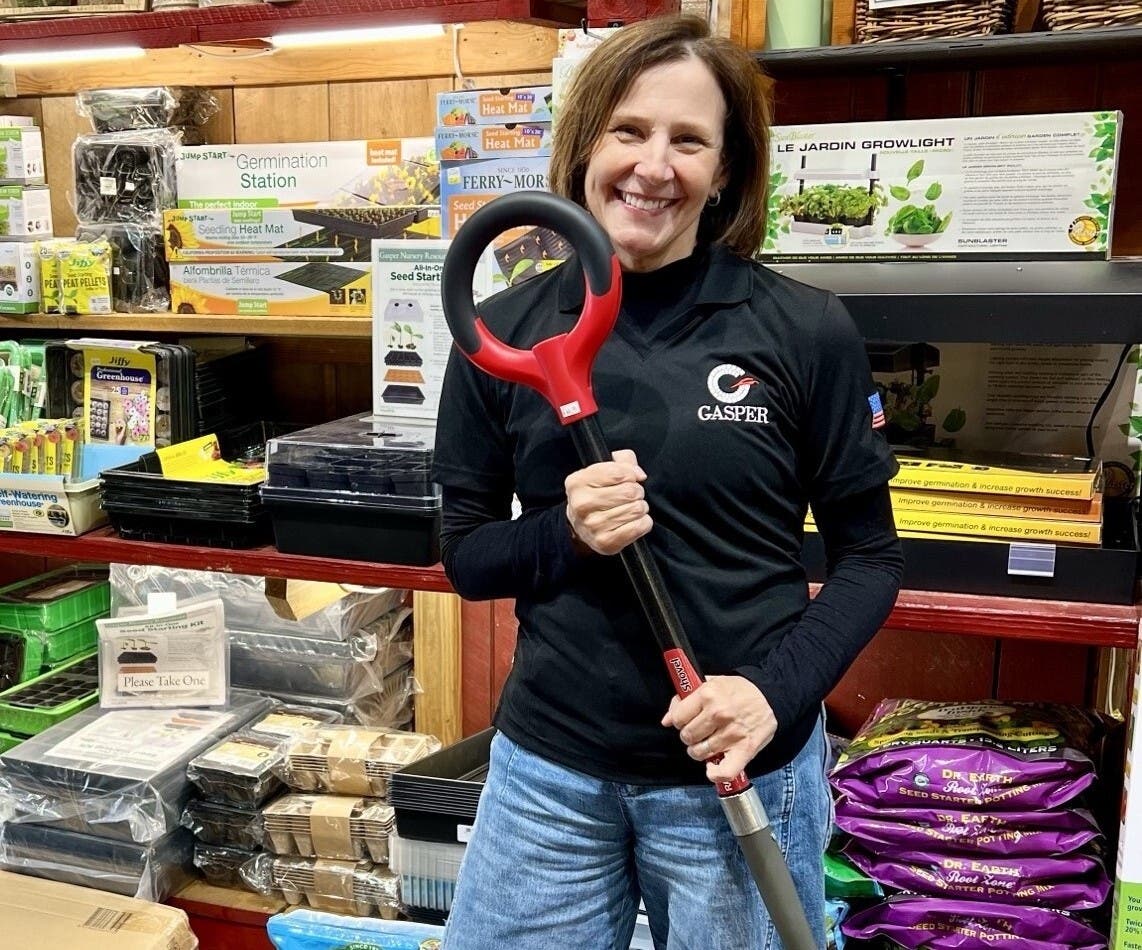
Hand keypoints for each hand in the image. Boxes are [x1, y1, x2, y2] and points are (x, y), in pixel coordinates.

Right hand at [564, 449, 652, 555]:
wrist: (582, 527)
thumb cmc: (596, 495)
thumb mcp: (603, 471)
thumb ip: (623, 461)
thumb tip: (639, 474)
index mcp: (577, 482)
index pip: (618, 473)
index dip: (630, 474)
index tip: (629, 479)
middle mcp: (581, 504)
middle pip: (629, 492)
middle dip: (636, 492)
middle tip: (630, 496)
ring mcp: (593, 525)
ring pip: (636, 509)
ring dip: (640, 508)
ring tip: (630, 509)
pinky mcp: (605, 542)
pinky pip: (639, 527)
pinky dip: (643, 523)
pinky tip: (633, 521)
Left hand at [660, 675, 776, 783]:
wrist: (771, 696)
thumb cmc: (739, 690)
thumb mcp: (711, 683)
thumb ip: (686, 699)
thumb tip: (666, 720)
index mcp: (708, 694)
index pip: (678, 718)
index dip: (679, 721)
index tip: (685, 721)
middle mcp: (718, 714)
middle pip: (687, 736)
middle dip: (689, 736)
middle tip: (698, 732)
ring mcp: (731, 733)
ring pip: (700, 753)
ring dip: (699, 752)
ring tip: (707, 745)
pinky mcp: (745, 749)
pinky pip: (724, 771)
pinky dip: (715, 773)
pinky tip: (712, 767)